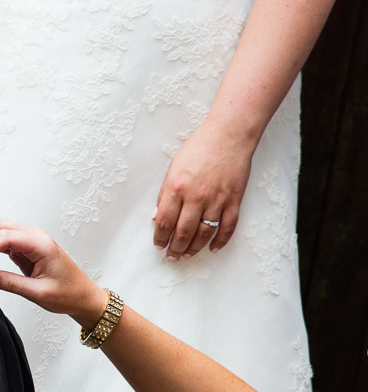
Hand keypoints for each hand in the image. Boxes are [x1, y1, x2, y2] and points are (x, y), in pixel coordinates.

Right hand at [0, 217, 108, 329]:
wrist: (83, 296)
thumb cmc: (68, 294)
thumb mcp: (39, 293)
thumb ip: (11, 284)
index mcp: (41, 244)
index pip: (5, 237)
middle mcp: (36, 237)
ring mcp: (31, 240)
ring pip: (0, 229)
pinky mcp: (26, 247)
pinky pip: (4, 240)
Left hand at [153, 116, 254, 258]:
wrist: (229, 134)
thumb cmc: (199, 148)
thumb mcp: (173, 168)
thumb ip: (165, 194)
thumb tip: (157, 217)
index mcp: (176, 188)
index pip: (164, 222)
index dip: (160, 238)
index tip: (158, 245)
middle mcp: (196, 197)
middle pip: (183, 233)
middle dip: (175, 249)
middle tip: (171, 256)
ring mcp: (216, 200)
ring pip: (204, 234)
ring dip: (194, 249)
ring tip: (187, 255)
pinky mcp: (234, 200)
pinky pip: (227, 227)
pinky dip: (220, 241)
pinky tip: (212, 248)